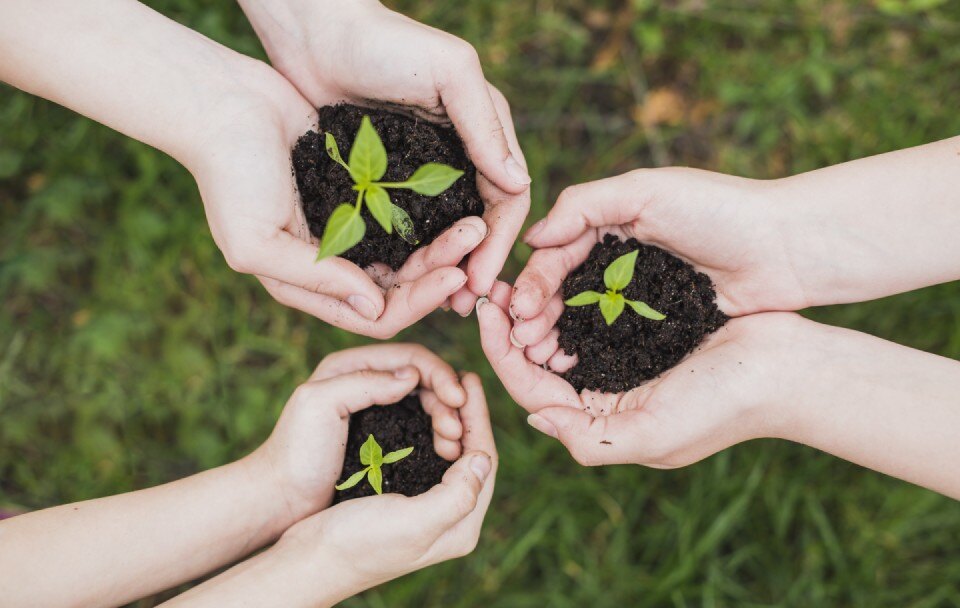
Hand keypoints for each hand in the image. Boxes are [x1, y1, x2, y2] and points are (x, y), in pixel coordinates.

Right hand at [191, 63, 491, 337]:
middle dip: (441, 270)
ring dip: (443, 243)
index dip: (418, 303)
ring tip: (475, 222)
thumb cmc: (230, 176)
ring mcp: (351, 230)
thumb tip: (375, 308)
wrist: (225, 105)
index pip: (377, 315)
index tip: (454, 276)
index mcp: (310, 286)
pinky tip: (458, 202)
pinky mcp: (362, 194)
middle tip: (477, 240)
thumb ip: (314, 278)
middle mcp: (335, 265)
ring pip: (410, 253)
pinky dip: (431, 216)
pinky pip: (406, 216)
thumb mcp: (256, 240)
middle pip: (403, 287)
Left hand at [238, 0, 530, 309]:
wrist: (314, 32)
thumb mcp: (448, 72)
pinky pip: (406, 225)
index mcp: (485, 132)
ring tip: (435, 302)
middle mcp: (460, 155)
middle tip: (463, 307)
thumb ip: (485, 125)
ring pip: (443, 231)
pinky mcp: (384, 178)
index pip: (507, 198)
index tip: (484, 283)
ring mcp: (421, 170)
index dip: (500, 243)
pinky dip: (409, 253)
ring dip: (443, 268)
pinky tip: (399, 278)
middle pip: (479, 224)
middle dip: (475, 265)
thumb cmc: (385, 42)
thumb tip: (519, 183)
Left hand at [248, 343, 470, 525]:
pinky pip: (420, 426)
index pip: (410, 356)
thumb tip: (412, 375)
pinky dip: (437, 434)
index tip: (457, 400)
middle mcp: (367, 381)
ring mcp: (376, 409)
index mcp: (351, 365)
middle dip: (447, 399)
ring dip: (445, 418)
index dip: (438, 374)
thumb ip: (364, 382)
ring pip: (425, 403)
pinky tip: (446, 450)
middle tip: (457, 430)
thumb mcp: (320, 406)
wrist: (279, 499)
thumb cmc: (295, 453)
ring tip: (453, 444)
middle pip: (423, 379)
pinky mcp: (383, 436)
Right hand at [271, 372, 496, 600]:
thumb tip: (484, 458)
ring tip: (441, 392)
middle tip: (457, 379)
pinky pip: (429, 459)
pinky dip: (427, 432)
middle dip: (467, 415)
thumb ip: (457, 495)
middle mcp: (451, 520)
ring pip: (452, 455)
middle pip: (472, 456)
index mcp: (461, 526)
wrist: (310, 561)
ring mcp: (428, 511)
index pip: (485, 460)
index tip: (469, 378)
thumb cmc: (357, 544)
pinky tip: (418, 412)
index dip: (479, 417)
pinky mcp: (405, 502)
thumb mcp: (413, 522)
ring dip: (448, 421)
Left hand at [478, 280, 806, 466]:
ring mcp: (624, 367)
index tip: (483, 313)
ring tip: (515, 282)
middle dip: (511, 331)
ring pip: (561, 341)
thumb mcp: (652, 435)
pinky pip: (592, 319)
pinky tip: (555, 277)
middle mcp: (607, 400)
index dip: (501, 355)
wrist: (787, 368)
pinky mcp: (643, 335)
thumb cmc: (724, 404)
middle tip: (491, 291)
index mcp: (603, 426)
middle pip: (540, 366)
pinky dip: (569, 301)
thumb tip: (534, 420)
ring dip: (535, 314)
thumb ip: (589, 439)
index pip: (534, 393)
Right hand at [508, 168, 808, 350]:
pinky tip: (574, 365)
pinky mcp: (662, 322)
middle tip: (521, 342)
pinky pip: (618, 337)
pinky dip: (592, 349)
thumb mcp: (647, 190)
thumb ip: (585, 204)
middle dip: (538, 315)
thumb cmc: (719, 210)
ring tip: (540, 358)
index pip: (557, 253)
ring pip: (587, 318)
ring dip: (559, 336)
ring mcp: (640, 294)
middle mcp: (620, 259)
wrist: (788, 248)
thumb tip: (532, 237)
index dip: (534, 281)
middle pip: (565, 290)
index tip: (516, 309)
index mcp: (611, 224)